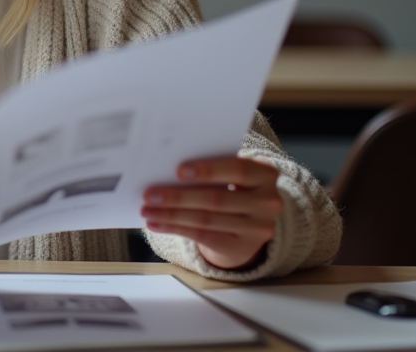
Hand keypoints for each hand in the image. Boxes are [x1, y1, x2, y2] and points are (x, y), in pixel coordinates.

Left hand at [141, 156, 281, 269]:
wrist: (251, 223)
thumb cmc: (233, 187)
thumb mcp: (233, 174)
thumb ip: (212, 168)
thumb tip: (166, 170)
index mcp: (265, 174)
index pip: (238, 169)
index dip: (208, 170)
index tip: (178, 170)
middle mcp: (268, 202)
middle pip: (217, 199)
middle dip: (179, 197)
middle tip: (149, 194)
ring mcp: (257, 228)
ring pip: (206, 220)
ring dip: (171, 215)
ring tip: (147, 210)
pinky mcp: (241, 247)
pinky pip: (203, 236)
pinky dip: (175, 228)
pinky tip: (156, 224)